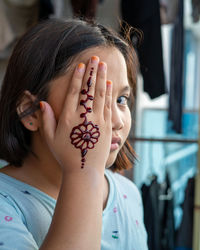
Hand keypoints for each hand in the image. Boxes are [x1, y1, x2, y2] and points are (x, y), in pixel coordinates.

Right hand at [39, 56, 111, 172]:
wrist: (84, 170)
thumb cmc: (65, 155)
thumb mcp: (50, 138)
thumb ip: (47, 120)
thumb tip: (43, 103)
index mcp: (68, 117)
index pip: (74, 92)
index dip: (77, 77)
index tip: (80, 65)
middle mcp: (83, 116)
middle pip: (88, 89)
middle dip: (91, 71)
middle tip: (94, 57)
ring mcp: (97, 121)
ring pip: (100, 94)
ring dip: (101, 78)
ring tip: (102, 65)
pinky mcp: (107, 126)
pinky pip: (108, 105)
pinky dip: (109, 93)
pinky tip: (109, 83)